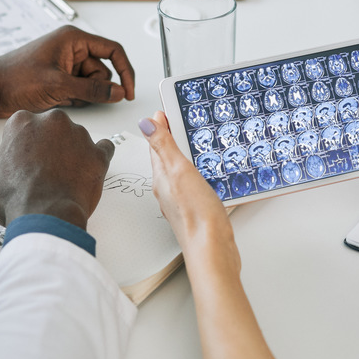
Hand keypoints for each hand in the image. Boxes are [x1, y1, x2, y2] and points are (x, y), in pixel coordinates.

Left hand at [0, 26, 135, 118]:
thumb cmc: (14, 78)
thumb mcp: (58, 86)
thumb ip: (92, 91)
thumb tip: (118, 93)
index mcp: (73, 39)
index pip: (112, 50)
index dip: (125, 71)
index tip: (128, 91)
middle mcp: (71, 49)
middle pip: (103, 70)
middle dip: (96, 88)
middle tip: (79, 96)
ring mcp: (65, 65)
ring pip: (92, 84)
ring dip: (84, 95)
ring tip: (62, 98)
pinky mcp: (59, 79)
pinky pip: (79, 91)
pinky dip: (74, 99)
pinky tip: (58, 101)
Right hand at [0, 110, 114, 228]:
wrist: (46, 214)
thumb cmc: (19, 197)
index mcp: (22, 122)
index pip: (24, 128)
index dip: (24, 147)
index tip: (25, 160)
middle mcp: (52, 122)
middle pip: (52, 130)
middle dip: (49, 147)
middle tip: (44, 170)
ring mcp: (78, 135)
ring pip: (77, 139)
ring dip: (72, 154)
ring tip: (64, 178)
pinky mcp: (98, 153)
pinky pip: (104, 149)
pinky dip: (98, 157)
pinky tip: (89, 170)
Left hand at [139, 112, 240, 277]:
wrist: (212, 249)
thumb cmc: (195, 215)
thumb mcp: (178, 171)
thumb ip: (164, 146)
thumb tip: (146, 123)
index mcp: (162, 175)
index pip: (157, 143)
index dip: (162, 124)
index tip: (167, 109)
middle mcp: (169, 188)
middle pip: (168, 156)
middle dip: (172, 137)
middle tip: (176, 119)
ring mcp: (183, 199)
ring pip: (180, 170)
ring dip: (184, 154)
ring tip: (190, 139)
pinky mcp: (197, 208)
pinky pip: (193, 183)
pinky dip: (196, 172)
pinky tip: (205, 172)